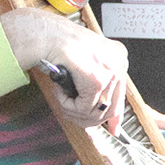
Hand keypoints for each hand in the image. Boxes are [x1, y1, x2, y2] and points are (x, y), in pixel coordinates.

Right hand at [0, 8, 129, 132]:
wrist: (43, 34)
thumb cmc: (58, 46)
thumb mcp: (84, 66)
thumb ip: (99, 88)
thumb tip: (110, 121)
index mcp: (118, 56)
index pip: (122, 95)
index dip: (115, 117)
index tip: (113, 130)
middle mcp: (119, 61)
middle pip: (111, 108)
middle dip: (88, 117)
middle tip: (71, 114)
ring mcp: (109, 70)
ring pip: (97, 111)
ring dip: (75, 111)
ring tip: (62, 99)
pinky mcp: (97, 79)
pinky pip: (85, 107)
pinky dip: (68, 105)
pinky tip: (60, 92)